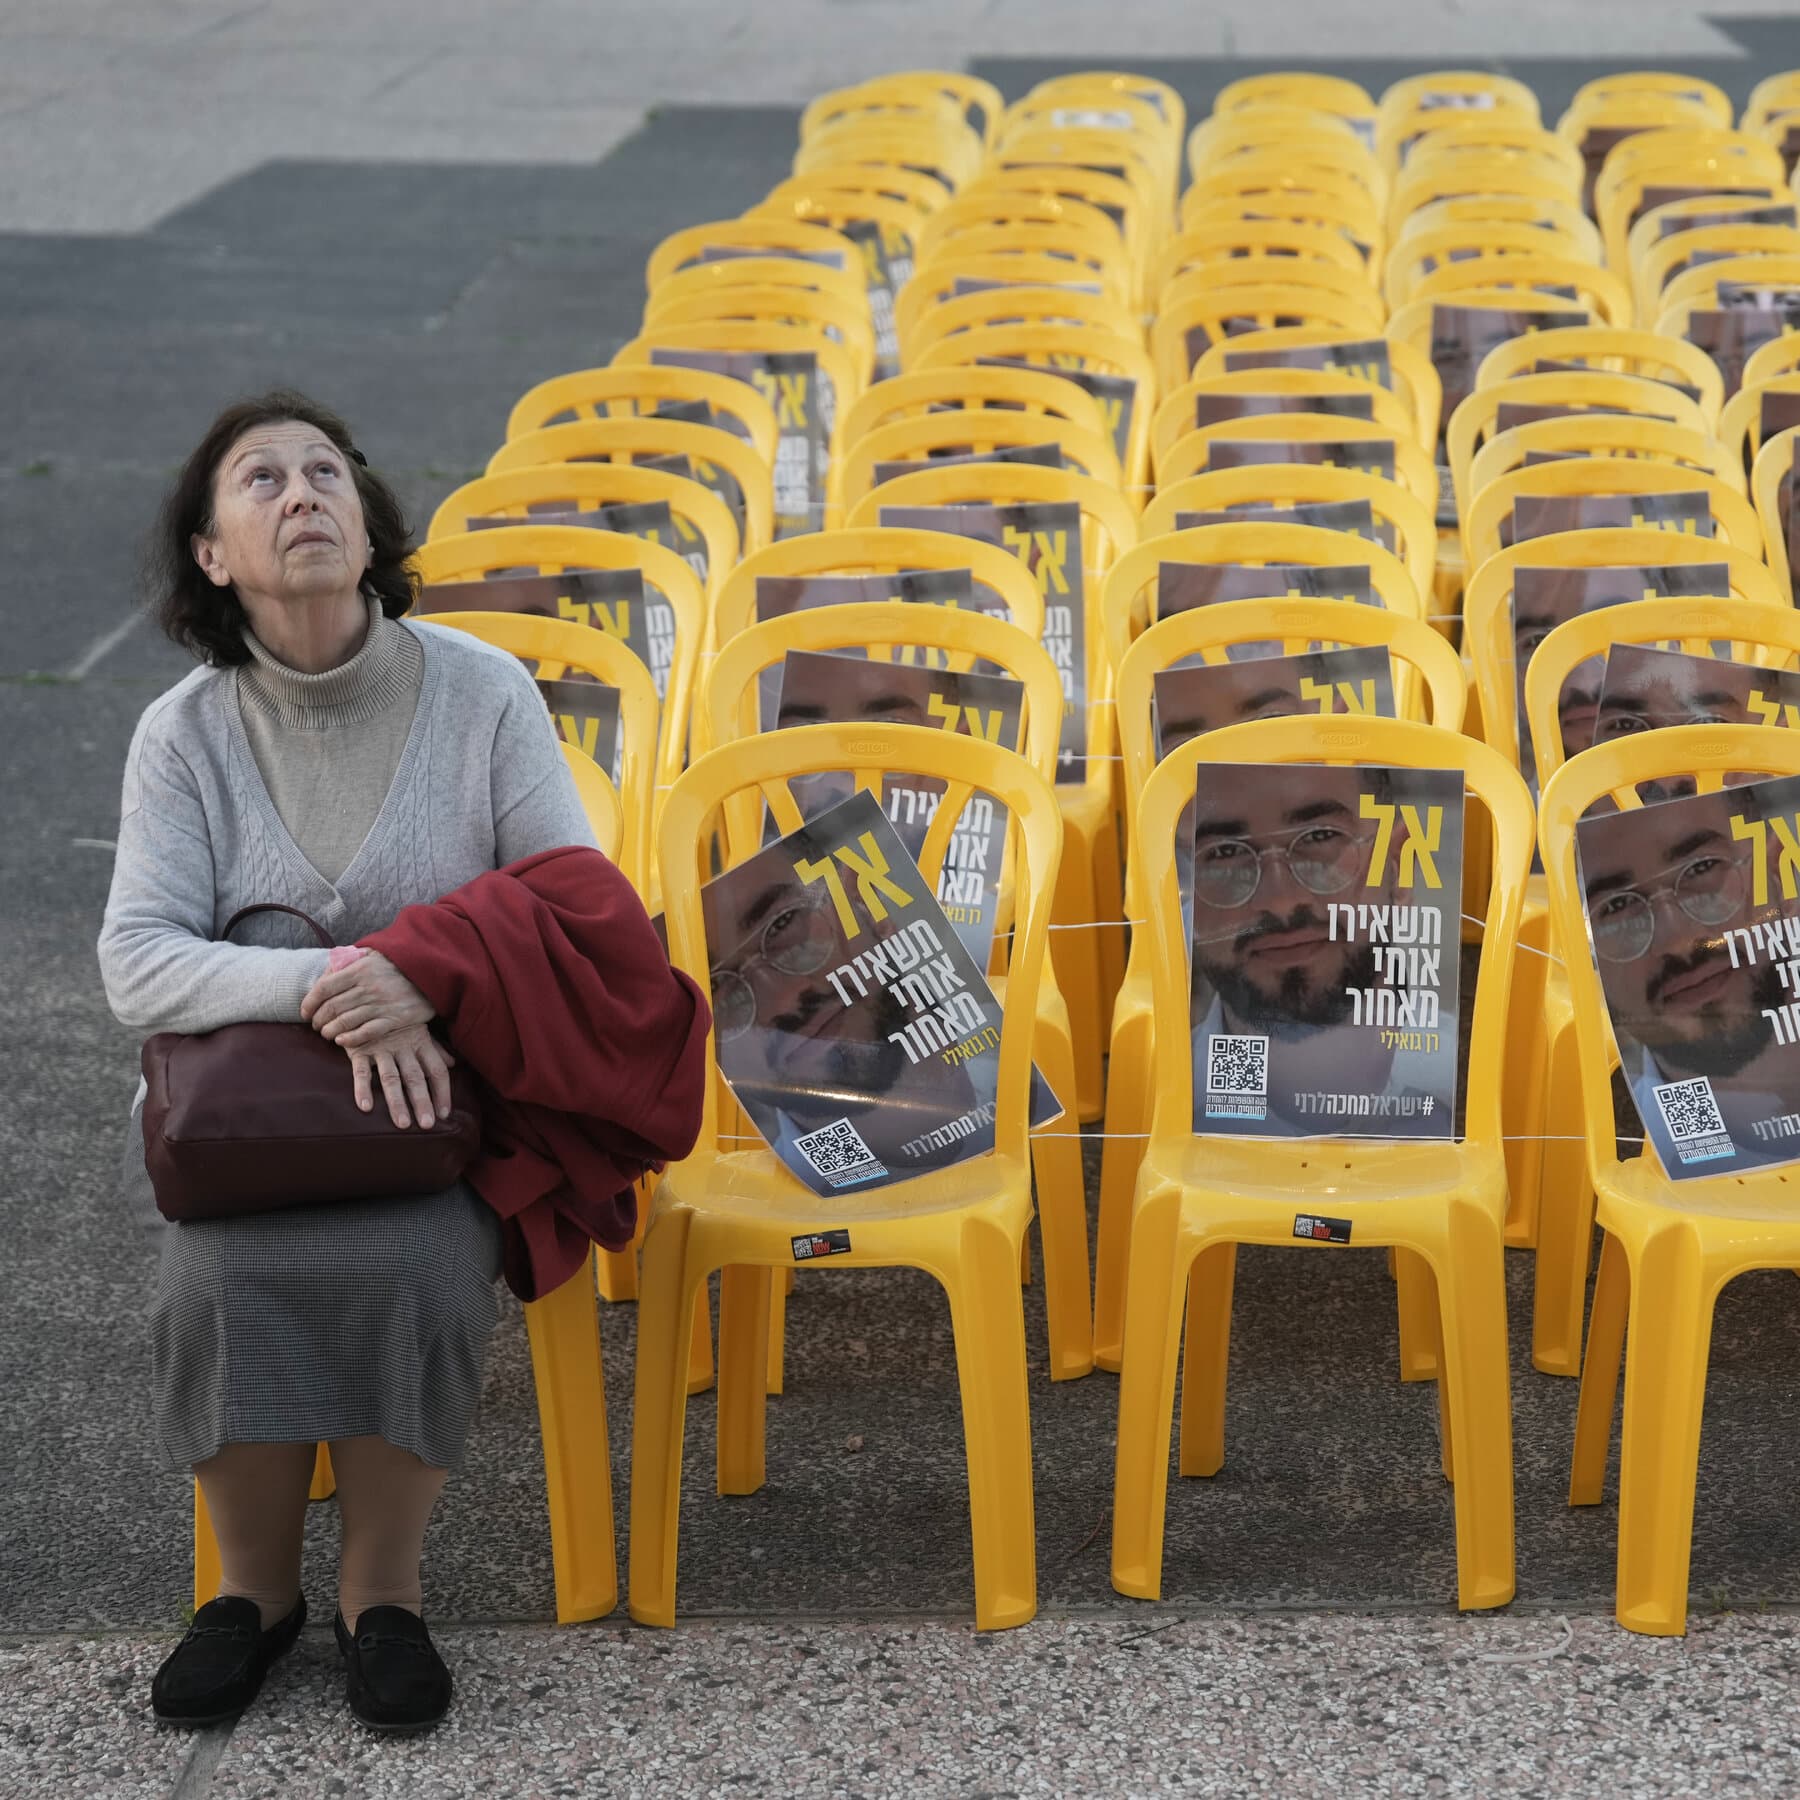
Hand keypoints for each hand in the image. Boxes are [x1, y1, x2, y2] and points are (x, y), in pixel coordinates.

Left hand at [302, 949, 433, 1049]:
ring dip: (330, 1031)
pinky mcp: (395, 1019)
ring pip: (345, 1022)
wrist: (434, 971)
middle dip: (318, 1020)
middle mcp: (368, 987)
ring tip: (327, 1034)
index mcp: (359, 969)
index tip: (305, 1012)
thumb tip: (325, 974)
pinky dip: (350, 1039)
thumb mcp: (372, 953)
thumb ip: (348, 961)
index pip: (324, 988)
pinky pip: (366, 1033)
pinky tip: (342, 1041)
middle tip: (316, 1025)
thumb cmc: (399, 963)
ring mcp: (382, 1004)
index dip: (309, 1002)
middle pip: (331, 1008)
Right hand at [346, 1023, 455, 1129]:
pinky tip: (365, 1107)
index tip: (444, 1114)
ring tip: (402, 1124)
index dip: (442, 1091)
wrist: (364, 998)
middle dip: (422, 1101)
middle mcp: (403, 1047)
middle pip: (416, 1078)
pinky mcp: (359, 1049)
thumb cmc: (395, 1019)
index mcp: (420, 1042)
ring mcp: (381, 1048)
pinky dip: (363, 1089)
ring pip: (391, 1078)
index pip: (437, 1070)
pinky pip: (362, 1071)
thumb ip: (434, 1048)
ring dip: (397, 1102)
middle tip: (427, 1125)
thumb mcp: (417, 1029)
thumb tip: (452, 1064)